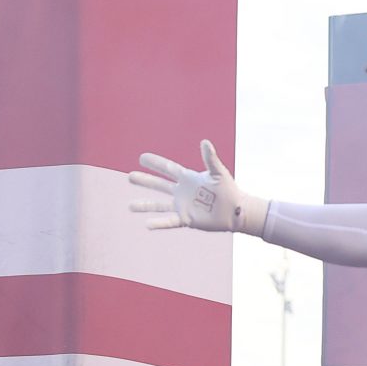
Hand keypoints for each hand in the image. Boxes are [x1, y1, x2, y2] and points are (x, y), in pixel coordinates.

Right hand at [127, 140, 268, 234]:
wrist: (236, 210)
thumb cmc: (229, 190)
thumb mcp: (218, 173)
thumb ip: (210, 158)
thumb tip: (205, 142)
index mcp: (188, 179)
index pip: (168, 168)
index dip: (155, 163)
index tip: (142, 157)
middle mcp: (182, 192)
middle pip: (159, 185)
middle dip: (145, 181)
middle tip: (130, 177)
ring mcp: (183, 206)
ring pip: (159, 205)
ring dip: (145, 205)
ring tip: (129, 206)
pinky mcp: (187, 219)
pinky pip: (170, 221)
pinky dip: (159, 223)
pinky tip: (147, 224)